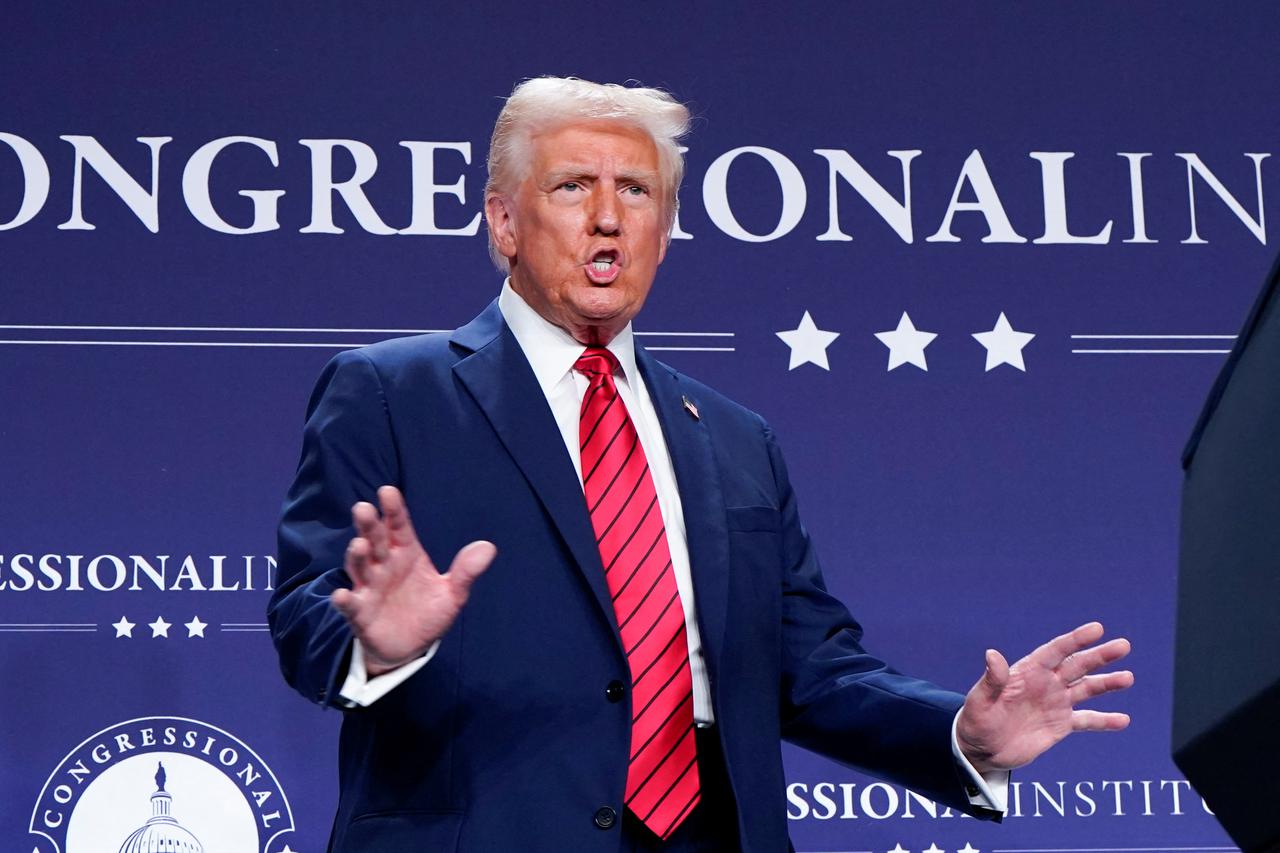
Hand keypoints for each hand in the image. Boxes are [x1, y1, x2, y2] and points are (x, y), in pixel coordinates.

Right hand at [330, 485, 495, 676]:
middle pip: (375, 540)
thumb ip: (465, 571)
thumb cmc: (427, 612)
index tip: (388, 491)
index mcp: (406, 553)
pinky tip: (342, 595)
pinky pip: (351, 606)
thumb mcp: (452, 593)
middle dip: (369, 525)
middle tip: (364, 508)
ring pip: (360, 567)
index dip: (394, 510)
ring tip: (359, 544)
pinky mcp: (360, 614)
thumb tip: (488, 547)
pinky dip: (344, 601)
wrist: (410, 647)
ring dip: (357, 556)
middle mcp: (384, 566)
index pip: (399, 527)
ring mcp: (370, 588)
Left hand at [956, 622, 1132, 772]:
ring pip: (1087, 689)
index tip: (1097, 629)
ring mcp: (1055, 703)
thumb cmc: (976, 721)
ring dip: (1107, 683)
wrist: (981, 749)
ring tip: (1127, 677)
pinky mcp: (1061, 724)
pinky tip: (1123, 720)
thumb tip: (992, 654)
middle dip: (1100, 656)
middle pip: (1077, 665)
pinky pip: (1087, 720)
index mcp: (1027, 672)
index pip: (1055, 651)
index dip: (1075, 640)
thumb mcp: (980, 701)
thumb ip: (992, 680)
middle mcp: (1046, 683)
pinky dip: (1105, 721)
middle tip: (1123, 646)